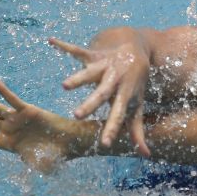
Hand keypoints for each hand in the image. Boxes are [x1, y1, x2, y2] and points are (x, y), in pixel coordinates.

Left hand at [0, 77, 91, 172]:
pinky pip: (12, 99)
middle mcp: (7, 128)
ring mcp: (16, 118)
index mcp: (6, 142)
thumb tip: (27, 184)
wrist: (69, 142)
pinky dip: (3, 91)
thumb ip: (29, 169)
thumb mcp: (37, 165)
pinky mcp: (27, 110)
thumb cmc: (54, 155)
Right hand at [49, 32, 150, 156]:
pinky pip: (77, 50)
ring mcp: (104, 66)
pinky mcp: (94, 54)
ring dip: (78, 78)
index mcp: (124, 94)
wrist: (137, 48)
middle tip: (77, 115)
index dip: (112, 128)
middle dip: (90, 104)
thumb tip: (146, 154)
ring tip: (64, 86)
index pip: (118, 115)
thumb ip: (137, 129)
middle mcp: (114, 80)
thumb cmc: (134, 83)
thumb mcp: (137, 105)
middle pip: (101, 94)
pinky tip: (50, 41)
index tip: (104, 143)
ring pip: (90, 72)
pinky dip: (64, 46)